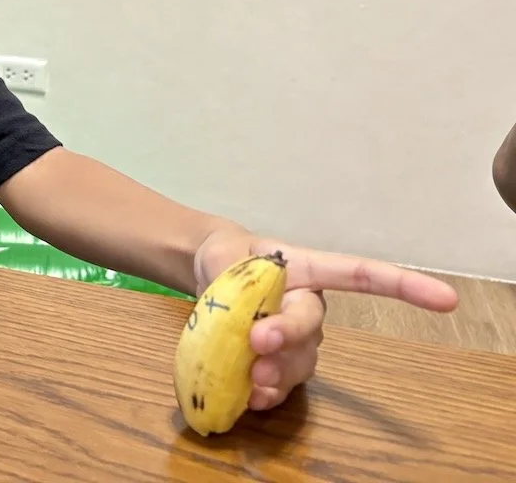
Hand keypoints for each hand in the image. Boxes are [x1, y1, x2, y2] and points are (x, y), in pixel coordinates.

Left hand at [193, 228, 457, 410]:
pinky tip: (253, 400)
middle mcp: (309, 306)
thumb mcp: (227, 258)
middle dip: (289, 336)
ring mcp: (299, 339)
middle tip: (258, 340)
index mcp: (306, 269)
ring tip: (252, 378)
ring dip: (277, 372)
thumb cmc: (230, 260)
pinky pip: (282, 385)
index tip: (446, 299)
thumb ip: (238, 286)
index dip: (403, 286)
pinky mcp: (279, 365)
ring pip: (300, 361)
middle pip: (311, 325)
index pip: (359, 274)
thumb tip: (249, 327)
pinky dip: (267, 395)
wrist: (212, 271)